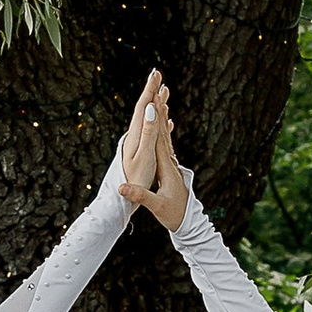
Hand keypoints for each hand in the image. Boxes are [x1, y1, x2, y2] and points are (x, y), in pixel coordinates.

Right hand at [117, 71, 190, 229]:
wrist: (189, 223)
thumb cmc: (173, 215)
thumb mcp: (156, 206)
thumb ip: (140, 195)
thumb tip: (122, 188)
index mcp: (166, 167)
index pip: (158, 138)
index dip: (155, 119)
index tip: (152, 100)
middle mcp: (171, 162)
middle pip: (164, 132)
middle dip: (160, 110)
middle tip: (157, 88)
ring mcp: (171, 164)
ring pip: (166, 136)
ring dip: (163, 116)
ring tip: (161, 97)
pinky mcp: (170, 168)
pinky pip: (165, 144)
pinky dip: (163, 130)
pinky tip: (164, 123)